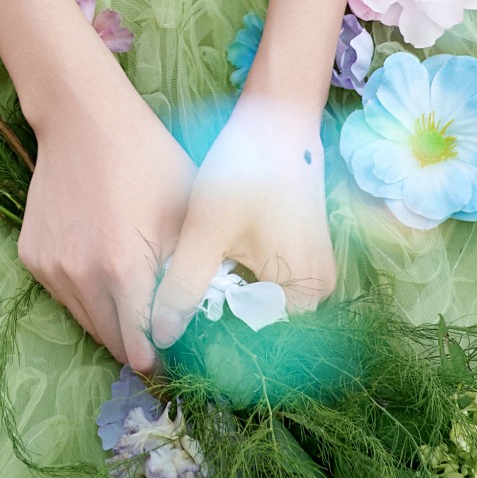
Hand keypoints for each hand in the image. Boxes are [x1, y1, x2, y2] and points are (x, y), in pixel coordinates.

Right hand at [17, 91, 192, 370]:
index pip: (139, 349)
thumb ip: (191, 273)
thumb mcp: (186, 214)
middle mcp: (81, 277)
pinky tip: (100, 262)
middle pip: (111, 342)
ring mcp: (51, 268)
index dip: (159, 356)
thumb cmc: (147, 159)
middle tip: (157, 326)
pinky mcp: (32, 257)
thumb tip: (204, 320)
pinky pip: (64, 294)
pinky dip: (84, 292)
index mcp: (124, 269)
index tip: (174, 351)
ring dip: (109, 318)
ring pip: (85, 320)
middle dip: (135, 343)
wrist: (83, 120)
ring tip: (131, 292)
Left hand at [149, 93, 338, 349]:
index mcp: (302, 294)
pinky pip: (271, 292)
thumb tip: (158, 338)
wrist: (277, 124)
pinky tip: (207, 285)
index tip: (179, 349)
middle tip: (175, 329)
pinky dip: (240, 294)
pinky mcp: (302, 258)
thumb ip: (182, 288)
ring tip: (186, 308)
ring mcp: (313, 276)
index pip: (259, 349)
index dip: (218, 353)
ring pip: (265, 312)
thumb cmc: (245, 173)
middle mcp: (318, 293)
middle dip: (222, 334)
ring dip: (229, 313)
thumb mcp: (205, 234)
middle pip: (264, 333)